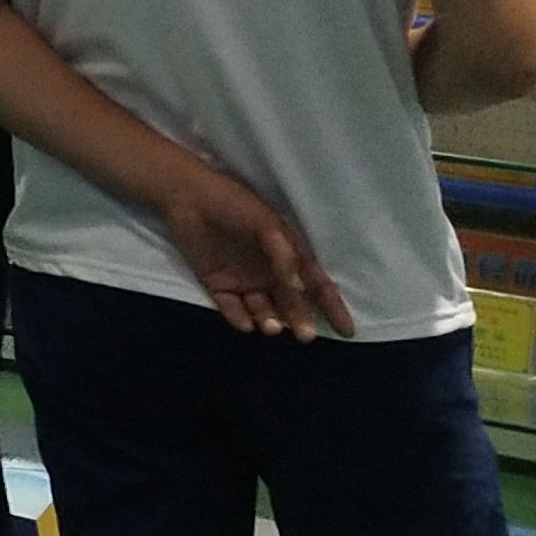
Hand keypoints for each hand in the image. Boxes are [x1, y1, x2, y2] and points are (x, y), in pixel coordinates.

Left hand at [153, 158, 352, 340]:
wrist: (189, 198)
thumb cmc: (235, 206)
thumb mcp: (267, 225)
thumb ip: (284, 256)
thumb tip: (299, 288)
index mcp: (288, 256)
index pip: (317, 285)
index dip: (333, 307)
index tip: (347, 331)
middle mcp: (270, 273)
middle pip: (292, 304)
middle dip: (301, 320)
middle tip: (305, 336)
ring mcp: (244, 280)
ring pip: (263, 310)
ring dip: (269, 320)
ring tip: (270, 326)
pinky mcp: (218, 285)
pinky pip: (232, 308)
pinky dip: (239, 317)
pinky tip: (245, 322)